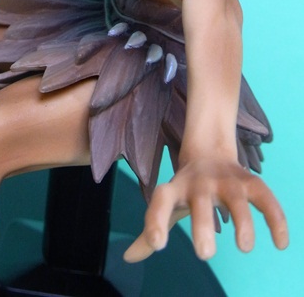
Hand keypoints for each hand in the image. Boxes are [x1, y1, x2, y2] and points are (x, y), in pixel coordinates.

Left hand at [124, 158, 287, 261]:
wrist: (208, 150)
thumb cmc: (185, 188)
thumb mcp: (167, 204)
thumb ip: (151, 230)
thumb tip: (127, 257)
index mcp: (175, 189)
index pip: (160, 201)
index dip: (155, 220)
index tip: (157, 245)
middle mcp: (199, 184)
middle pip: (200, 202)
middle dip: (202, 226)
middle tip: (204, 254)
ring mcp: (226, 181)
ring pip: (236, 200)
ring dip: (242, 222)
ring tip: (243, 246)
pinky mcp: (249, 182)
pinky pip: (265, 198)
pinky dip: (276, 219)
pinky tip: (280, 243)